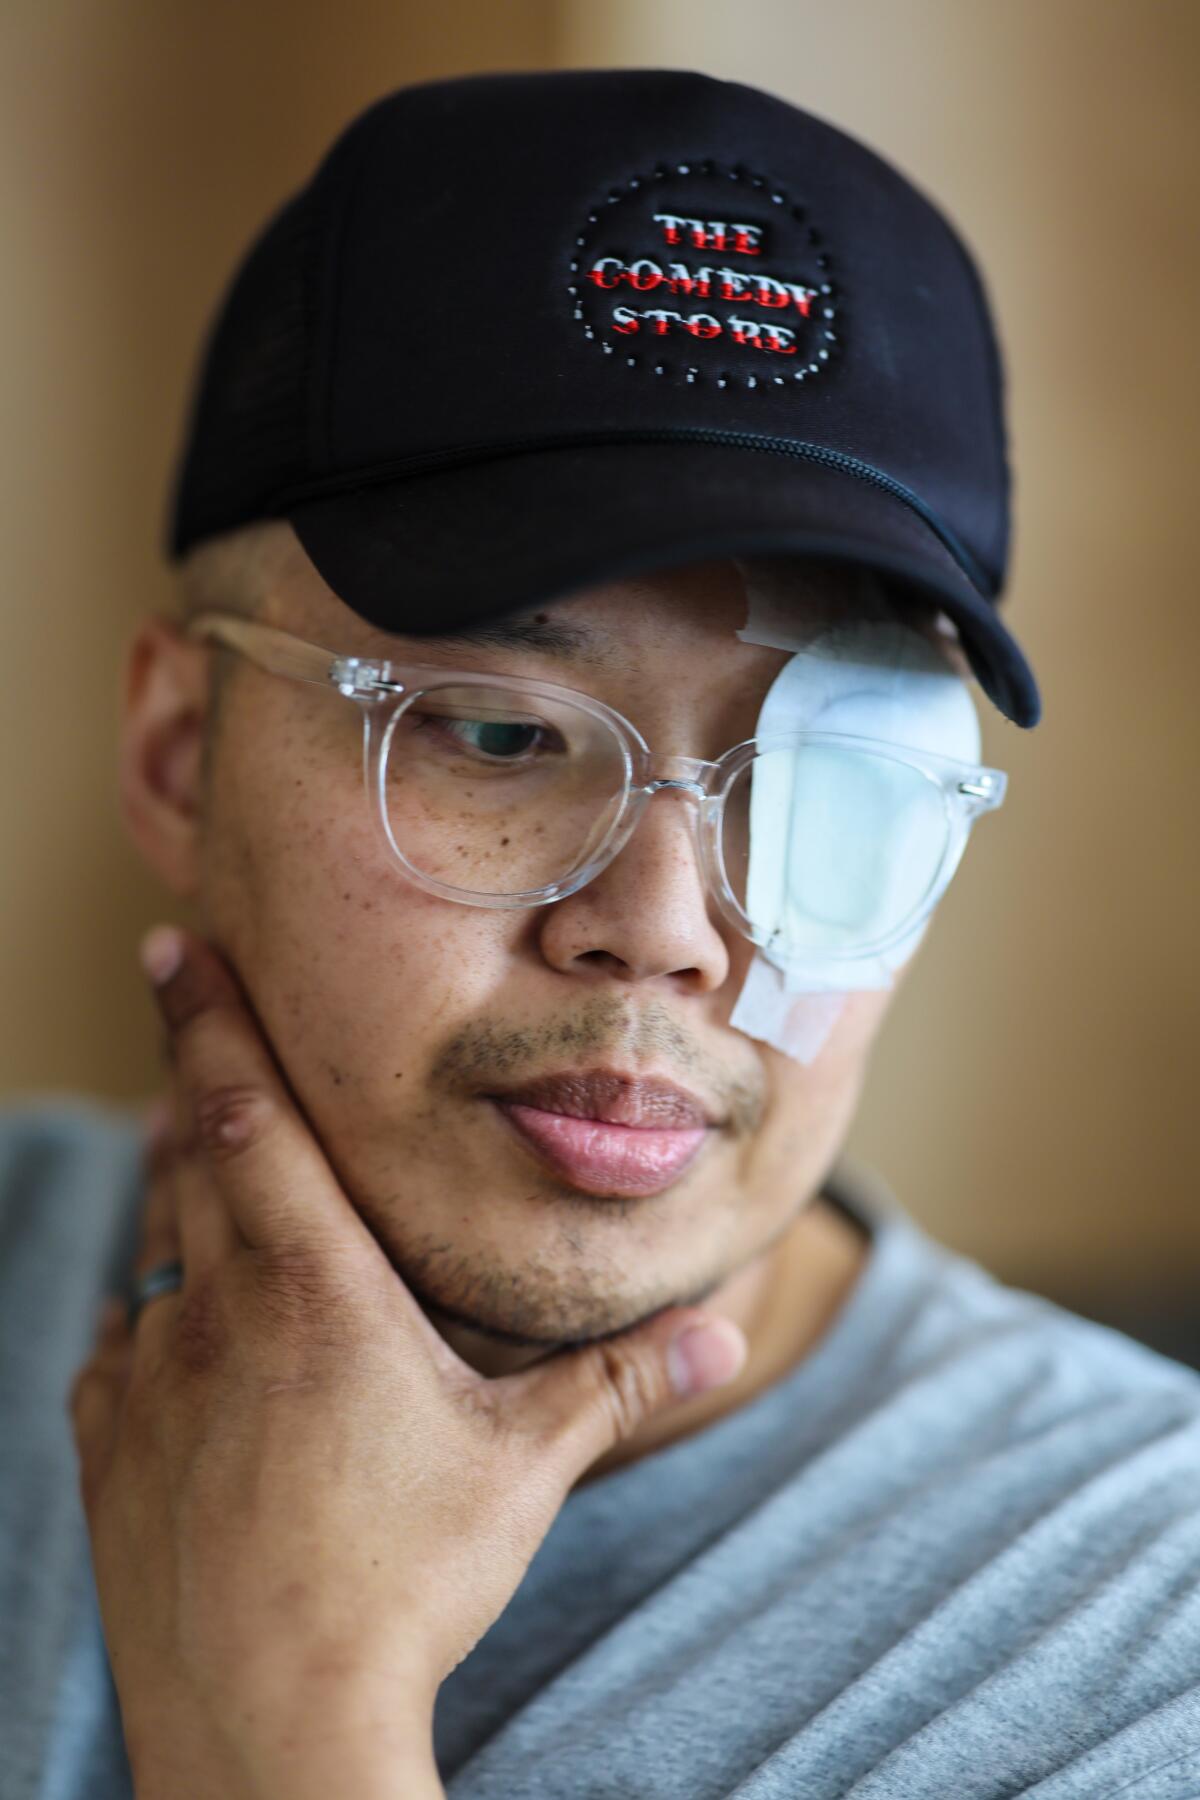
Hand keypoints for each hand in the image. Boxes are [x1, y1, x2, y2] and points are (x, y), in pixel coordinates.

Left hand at [69, 926, 746, 1799]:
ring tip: (185, 1144)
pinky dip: (145, 1306)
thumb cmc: (403, 1581)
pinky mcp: (108, 1453)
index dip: (212, 1020)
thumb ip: (617, 1382)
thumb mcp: (525, 1468)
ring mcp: (149, 1383)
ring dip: (172, 1184)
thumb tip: (725, 1331)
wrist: (265, 1720)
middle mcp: (215, 1312)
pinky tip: (165, 1319)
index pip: (249, 1114)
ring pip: (153, 1242)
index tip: (177, 946)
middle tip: (194, 1023)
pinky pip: (117, 1343)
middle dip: (194, 1082)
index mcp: (313, 1287)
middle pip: (189, 1158)